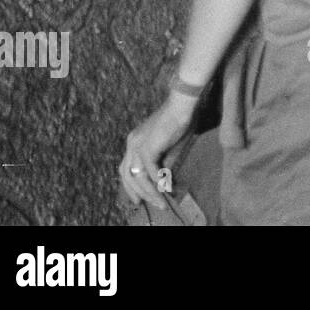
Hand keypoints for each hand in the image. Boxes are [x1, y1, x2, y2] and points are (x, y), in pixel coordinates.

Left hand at [119, 94, 195, 209]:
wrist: (183, 106)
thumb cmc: (180, 121)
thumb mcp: (171, 147)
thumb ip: (165, 163)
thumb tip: (164, 182)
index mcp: (134, 141)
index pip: (126, 167)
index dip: (130, 184)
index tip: (138, 196)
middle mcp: (131, 144)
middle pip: (126, 174)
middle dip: (134, 192)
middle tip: (142, 204)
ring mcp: (137, 145)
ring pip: (137, 176)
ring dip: (148, 192)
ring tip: (160, 202)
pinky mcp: (147, 148)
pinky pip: (149, 171)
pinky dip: (157, 182)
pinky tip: (166, 189)